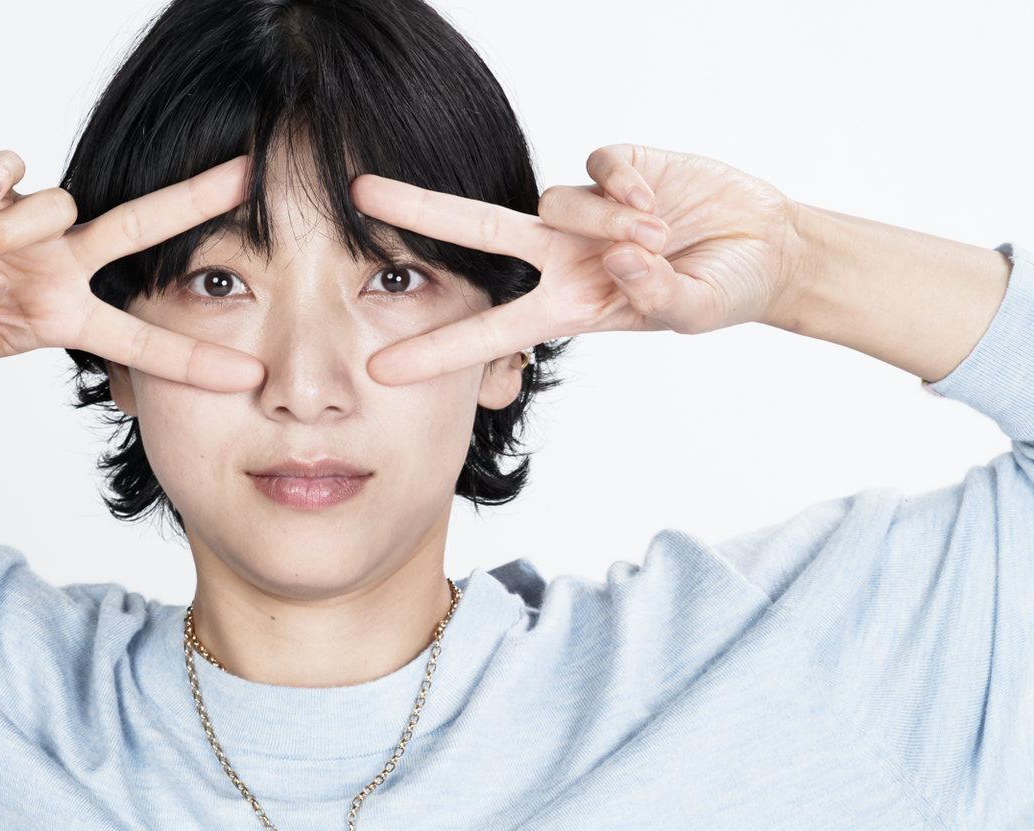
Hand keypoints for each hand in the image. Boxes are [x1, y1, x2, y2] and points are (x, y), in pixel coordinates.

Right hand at [0, 152, 264, 389]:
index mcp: (66, 317)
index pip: (143, 341)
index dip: (195, 359)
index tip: (249, 373)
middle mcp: (62, 264)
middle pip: (140, 228)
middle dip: (195, 201)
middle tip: (250, 175)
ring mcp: (30, 221)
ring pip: (57, 205)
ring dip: (6, 236)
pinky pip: (10, 175)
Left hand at [350, 146, 806, 382]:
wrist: (766, 244)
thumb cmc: (721, 289)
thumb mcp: (693, 311)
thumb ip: (656, 297)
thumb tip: (621, 260)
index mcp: (567, 308)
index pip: (488, 331)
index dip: (436, 351)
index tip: (380, 370)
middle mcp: (562, 258)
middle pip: (475, 232)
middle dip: (418, 213)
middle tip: (359, 196)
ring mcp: (584, 210)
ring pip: (558, 202)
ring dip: (607, 222)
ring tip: (658, 239)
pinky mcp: (616, 165)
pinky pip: (601, 168)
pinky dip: (628, 187)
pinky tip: (659, 202)